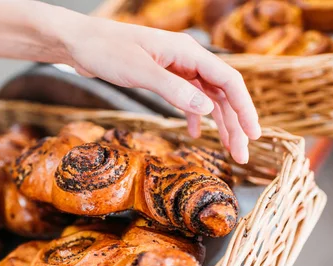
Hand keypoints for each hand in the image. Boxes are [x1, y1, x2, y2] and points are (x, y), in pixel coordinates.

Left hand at [0, 0, 260, 163]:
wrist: (78, 44)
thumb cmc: (105, 50)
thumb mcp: (139, 71)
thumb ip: (173, 90)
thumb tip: (207, 110)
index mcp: (187, 52)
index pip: (228, 80)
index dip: (244, 108)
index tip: (254, 134)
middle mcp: (186, 59)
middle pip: (221, 92)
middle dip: (234, 123)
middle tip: (241, 154)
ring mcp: (174, 68)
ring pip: (206, 97)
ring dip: (217, 123)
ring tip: (226, 149)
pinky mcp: (161, 76)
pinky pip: (187, 97)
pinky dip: (193, 115)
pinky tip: (194, 132)